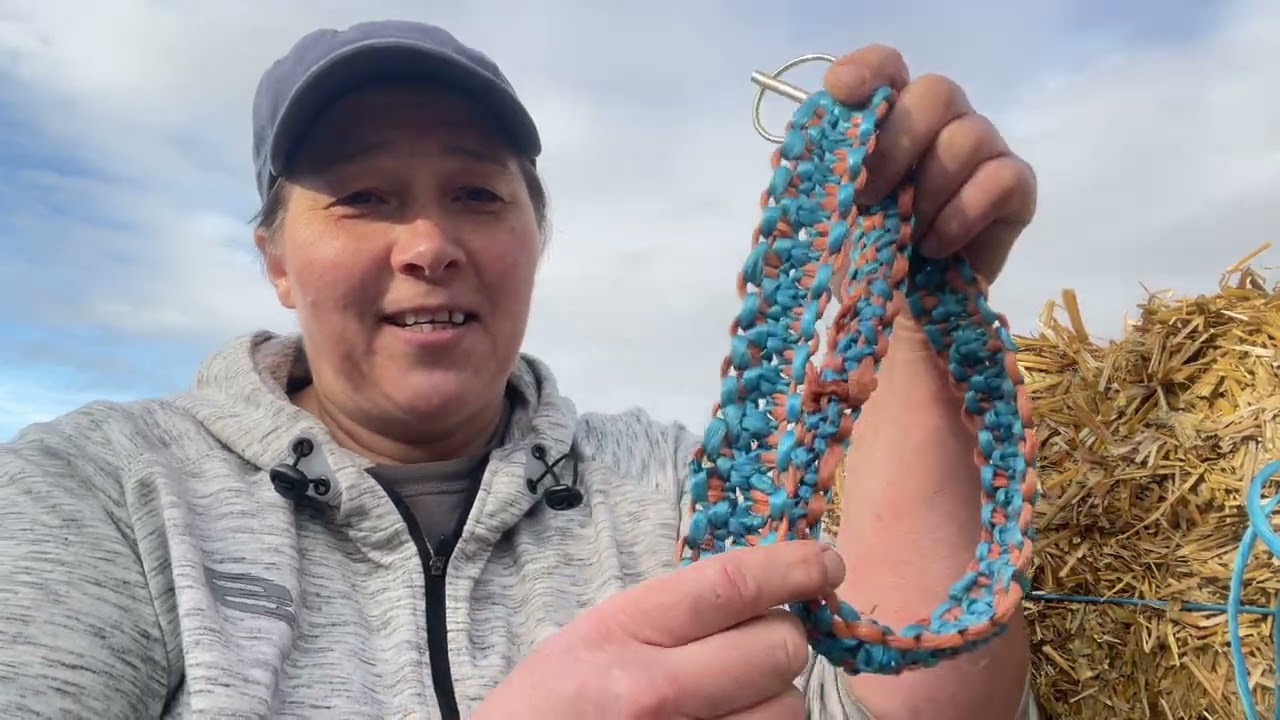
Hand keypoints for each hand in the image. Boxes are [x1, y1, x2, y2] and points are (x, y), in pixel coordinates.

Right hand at [472, 540, 844, 718]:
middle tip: (756, 647)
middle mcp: (655, 692)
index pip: (731, 585)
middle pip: (778, 649)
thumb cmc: (547, 709)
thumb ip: (667, 616)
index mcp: (622, 634)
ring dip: (774, 699)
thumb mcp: (591, 639)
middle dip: (781, 642)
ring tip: (731, 702)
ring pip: (787, 709)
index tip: (826, 562)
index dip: (793, 567)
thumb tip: (758, 591)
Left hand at [823, 45, 1036, 283]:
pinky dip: (961, 215)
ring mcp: (983, 151)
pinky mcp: (1015, 188)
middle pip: (936, 92)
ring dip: (927, 191)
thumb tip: (806, 153)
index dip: (868, 70)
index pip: (888, 67)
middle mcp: (942, 121)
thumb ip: (822, 175)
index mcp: (892, 115)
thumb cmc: (863, 252)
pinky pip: (1000, 179)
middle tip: (866, 197)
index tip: (842, 91)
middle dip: (896, 145)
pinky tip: (935, 246)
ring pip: (967, 136)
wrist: (898, 310)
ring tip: (906, 234)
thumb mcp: (828, 214)